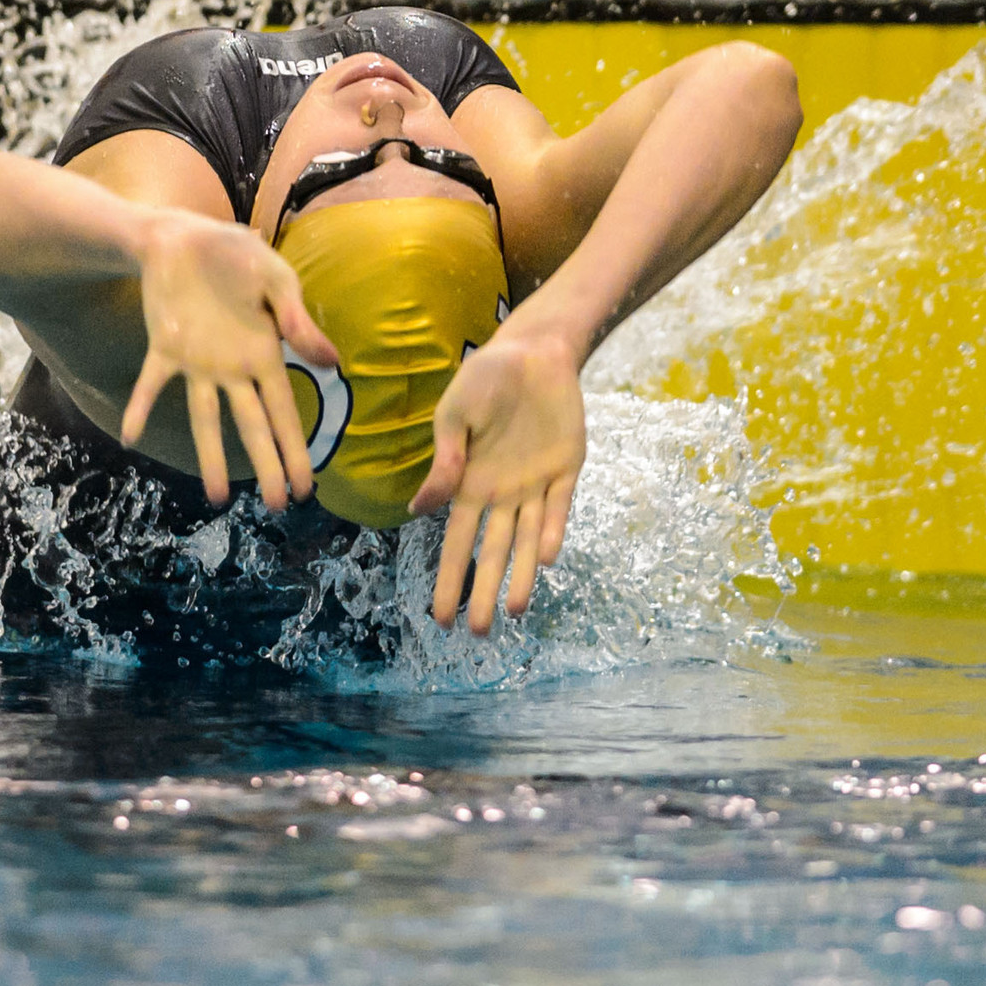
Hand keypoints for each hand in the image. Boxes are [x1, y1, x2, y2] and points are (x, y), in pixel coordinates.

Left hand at [120, 211, 338, 509]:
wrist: (183, 234)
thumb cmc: (236, 254)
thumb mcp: (276, 278)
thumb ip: (298, 318)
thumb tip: (330, 361)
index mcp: (265, 353)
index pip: (284, 412)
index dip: (295, 450)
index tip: (306, 488)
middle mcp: (233, 368)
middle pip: (252, 425)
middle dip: (266, 466)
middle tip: (275, 507)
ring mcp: (198, 363)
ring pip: (205, 418)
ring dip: (210, 456)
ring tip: (215, 498)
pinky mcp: (164, 349)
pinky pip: (151, 384)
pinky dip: (140, 408)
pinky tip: (131, 437)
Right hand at [413, 327, 585, 632]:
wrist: (533, 351)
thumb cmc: (485, 379)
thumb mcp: (454, 415)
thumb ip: (444, 460)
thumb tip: (418, 509)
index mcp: (470, 484)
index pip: (457, 542)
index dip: (449, 579)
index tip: (440, 616)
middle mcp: (503, 493)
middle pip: (493, 552)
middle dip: (483, 591)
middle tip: (476, 633)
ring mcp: (536, 484)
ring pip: (528, 540)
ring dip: (521, 575)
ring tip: (513, 613)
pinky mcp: (567, 469)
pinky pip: (560, 506)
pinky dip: (554, 529)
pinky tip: (547, 556)